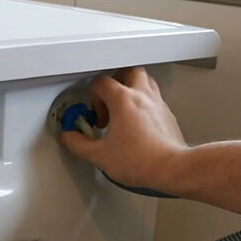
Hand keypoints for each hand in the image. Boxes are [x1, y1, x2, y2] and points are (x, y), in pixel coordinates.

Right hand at [59, 67, 187, 190]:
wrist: (171, 168)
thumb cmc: (142, 161)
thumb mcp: (100, 155)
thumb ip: (78, 144)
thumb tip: (69, 137)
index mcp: (123, 100)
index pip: (100, 82)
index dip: (92, 97)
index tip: (93, 114)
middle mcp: (142, 96)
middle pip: (126, 71)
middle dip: (114, 83)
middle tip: (107, 101)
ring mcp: (157, 104)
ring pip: (144, 80)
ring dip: (130, 89)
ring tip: (121, 108)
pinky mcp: (167, 115)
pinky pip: (154, 98)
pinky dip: (143, 104)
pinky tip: (137, 121)